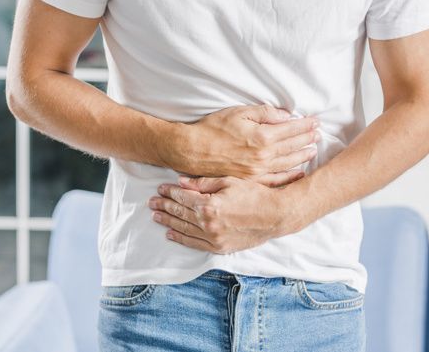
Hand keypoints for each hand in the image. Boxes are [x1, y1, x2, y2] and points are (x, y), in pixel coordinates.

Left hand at [148, 175, 300, 253]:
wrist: (275, 215)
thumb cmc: (255, 195)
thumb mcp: (230, 182)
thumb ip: (204, 183)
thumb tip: (182, 182)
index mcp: (209, 205)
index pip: (183, 197)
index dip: (170, 192)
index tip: (161, 188)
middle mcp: (208, 224)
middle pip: (180, 213)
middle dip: (165, 206)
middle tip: (152, 202)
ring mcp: (213, 238)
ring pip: (184, 229)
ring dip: (169, 221)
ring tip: (156, 216)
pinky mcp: (220, 247)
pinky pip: (195, 244)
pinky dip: (181, 238)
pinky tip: (171, 234)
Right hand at [166, 104, 320, 186]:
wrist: (192, 150)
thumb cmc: (214, 128)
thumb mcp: (240, 112)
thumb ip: (266, 114)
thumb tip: (286, 116)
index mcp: (263, 137)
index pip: (292, 130)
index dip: (305, 125)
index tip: (315, 121)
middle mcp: (264, 156)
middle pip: (293, 147)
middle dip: (308, 139)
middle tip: (318, 134)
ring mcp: (258, 171)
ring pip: (288, 164)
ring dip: (303, 156)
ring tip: (313, 150)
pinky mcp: (251, 180)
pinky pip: (276, 180)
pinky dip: (289, 176)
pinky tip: (299, 172)